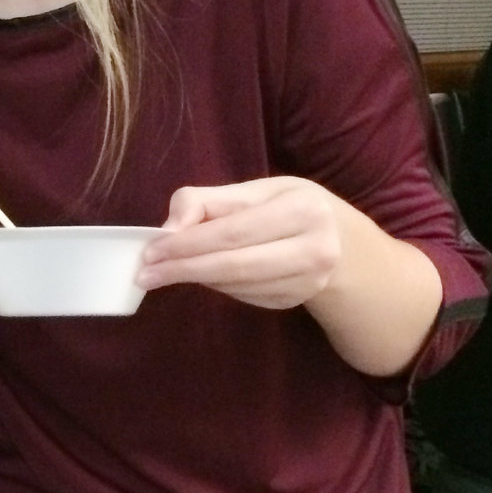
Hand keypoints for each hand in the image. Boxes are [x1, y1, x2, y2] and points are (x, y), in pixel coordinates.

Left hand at [138, 176, 346, 309]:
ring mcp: (308, 282)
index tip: (151, 250)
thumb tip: (168, 228)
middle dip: (183, 268)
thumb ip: (208, 201)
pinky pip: (243, 297)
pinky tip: (204, 275)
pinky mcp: (294, 301)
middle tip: (145, 274)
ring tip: (165, 272)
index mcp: (303, 210)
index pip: (233, 231)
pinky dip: (216, 286)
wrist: (346, 246)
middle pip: (234, 265)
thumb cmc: (292, 209)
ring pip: (236, 285)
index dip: (189, 243)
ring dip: (196, 279)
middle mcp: (313, 249)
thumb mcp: (257, 191)